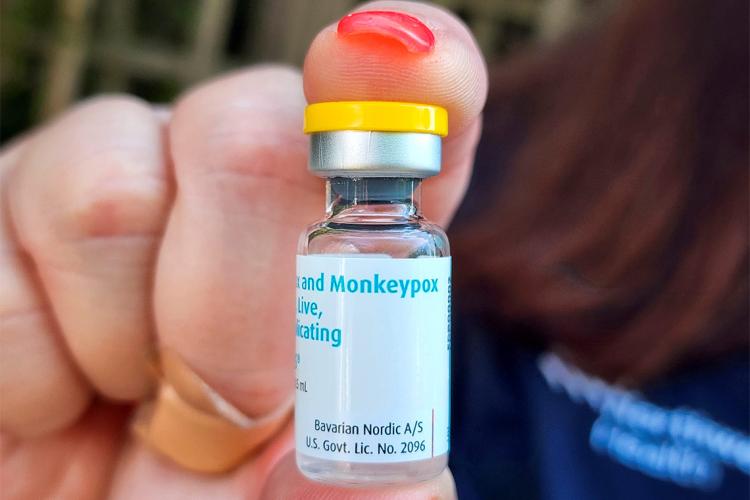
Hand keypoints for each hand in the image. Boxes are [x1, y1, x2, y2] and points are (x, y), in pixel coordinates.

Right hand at [0, 2, 486, 497]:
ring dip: (128, 334)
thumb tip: (362, 427)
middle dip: (240, 284)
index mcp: (343, 261)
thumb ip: (375, 470)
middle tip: (229, 404)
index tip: (425, 68)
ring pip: (110, 176)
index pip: (406, 126)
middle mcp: (232, 207)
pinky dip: (33, 371)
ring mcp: (110, 206)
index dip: (423, 78)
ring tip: (135, 410)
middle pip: (253, 124)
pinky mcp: (1, 241)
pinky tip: (61, 406)